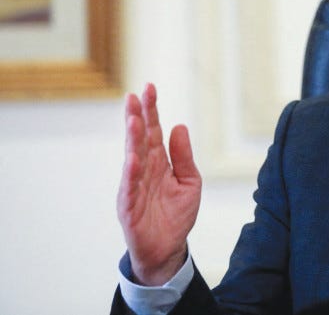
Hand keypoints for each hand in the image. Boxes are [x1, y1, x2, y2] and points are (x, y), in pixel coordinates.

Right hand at [116, 83, 201, 284]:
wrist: (168, 249)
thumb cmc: (176, 215)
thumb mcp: (190, 181)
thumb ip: (183, 156)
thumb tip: (180, 126)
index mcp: (158, 162)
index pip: (153, 131)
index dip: (151, 110)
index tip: (149, 88)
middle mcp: (143, 170)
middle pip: (139, 139)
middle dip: (137, 117)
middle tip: (136, 95)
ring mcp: (134, 186)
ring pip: (132, 158)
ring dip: (132, 139)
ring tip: (134, 119)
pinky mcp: (129, 206)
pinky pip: (129, 187)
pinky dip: (131, 172)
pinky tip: (133, 157)